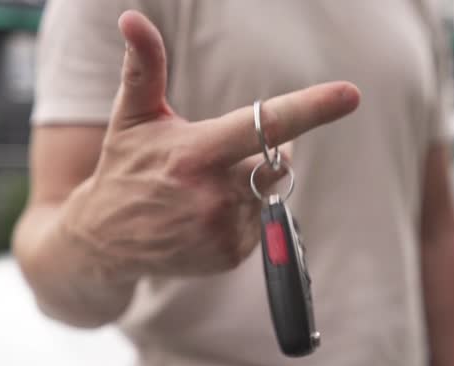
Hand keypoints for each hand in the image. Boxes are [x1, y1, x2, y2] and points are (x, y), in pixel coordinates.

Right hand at [62, 11, 359, 277]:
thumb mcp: (130, 116)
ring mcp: (223, 230)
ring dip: (250, 183)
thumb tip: (132, 18)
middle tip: (222, 154)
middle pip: (278, 159)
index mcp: (195, 153)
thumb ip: (143, 67)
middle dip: (265, 150)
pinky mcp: (230, 254)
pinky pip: (261, 222)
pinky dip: (243, 212)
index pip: (264, 125)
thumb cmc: (123, 168)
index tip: (350, 94)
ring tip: (203, 190)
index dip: (311, 108)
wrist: (103, 242)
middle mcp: (213, 196)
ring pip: (270, 190)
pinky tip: (205, 215)